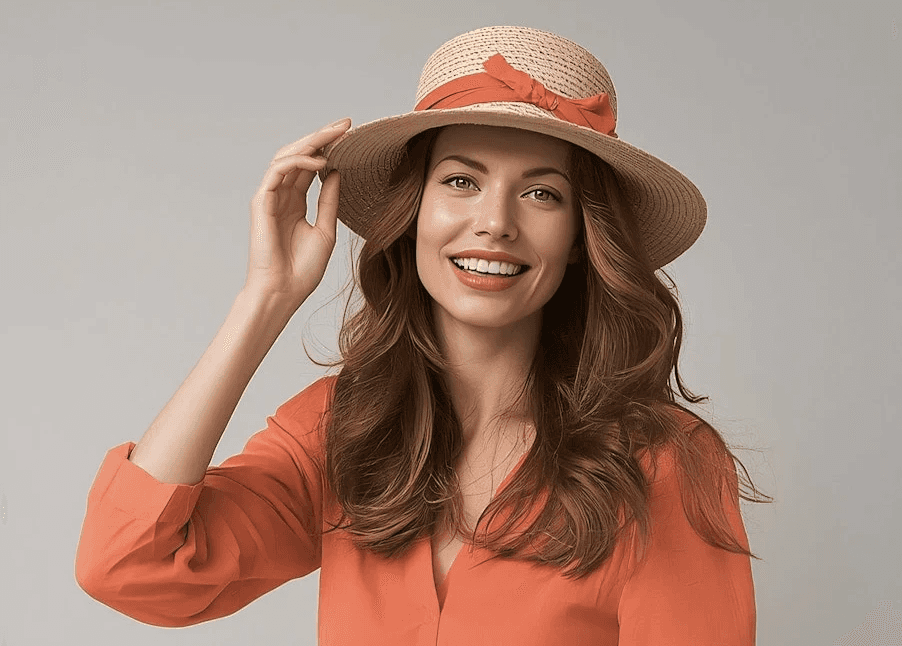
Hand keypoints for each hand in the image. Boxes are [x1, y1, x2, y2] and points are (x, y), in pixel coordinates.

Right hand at [244, 118, 350, 307]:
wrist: (283, 291)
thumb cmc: (302, 269)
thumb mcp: (326, 229)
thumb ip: (329, 200)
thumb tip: (337, 172)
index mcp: (295, 202)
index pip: (310, 166)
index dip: (329, 149)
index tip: (351, 136)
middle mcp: (281, 195)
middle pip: (300, 155)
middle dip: (322, 137)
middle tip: (346, 124)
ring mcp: (269, 197)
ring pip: (287, 156)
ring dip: (312, 142)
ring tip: (336, 135)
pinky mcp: (261, 201)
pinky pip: (278, 170)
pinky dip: (298, 161)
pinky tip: (320, 162)